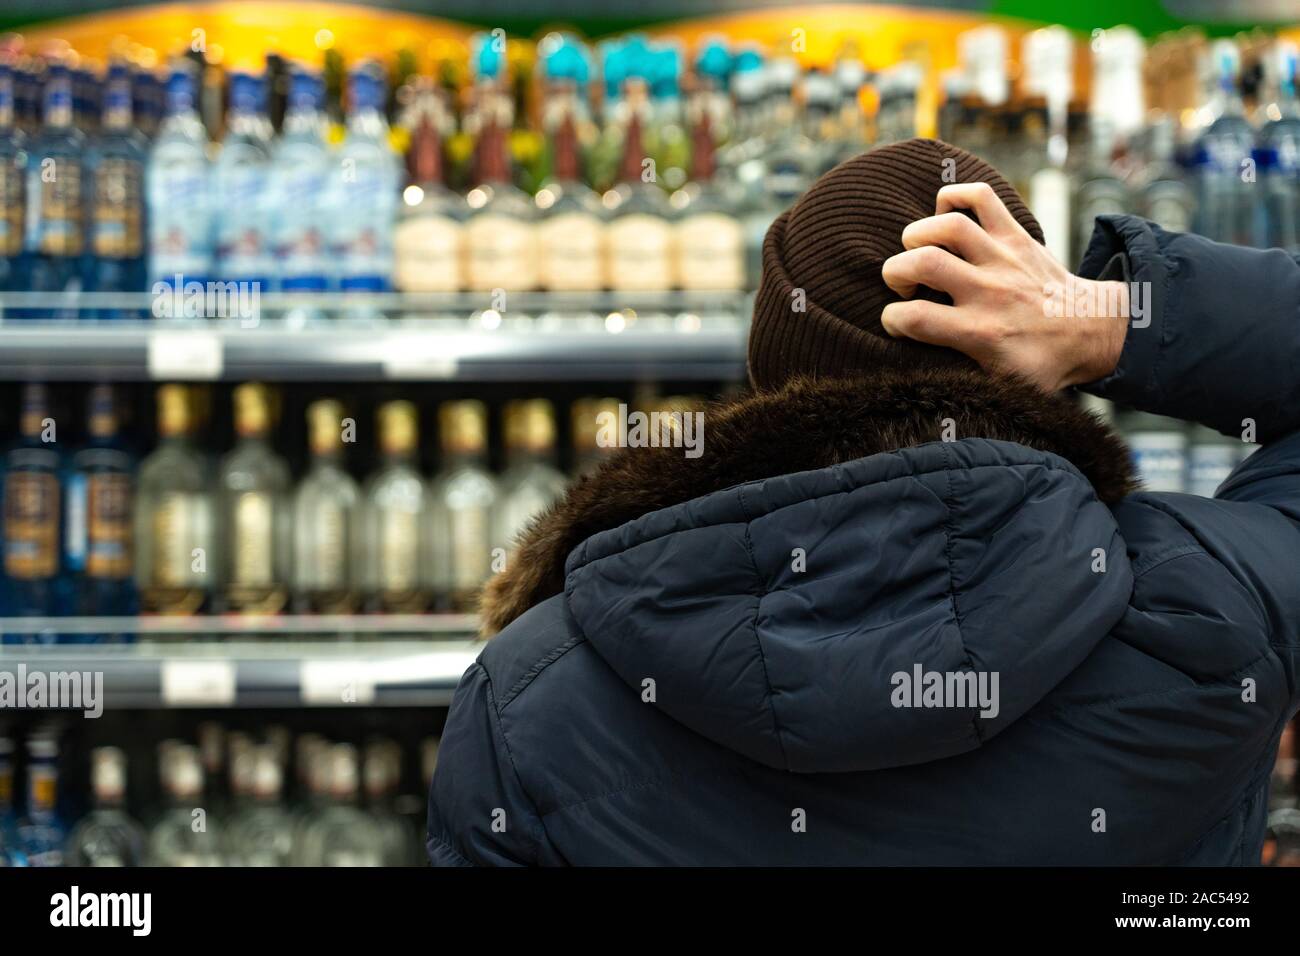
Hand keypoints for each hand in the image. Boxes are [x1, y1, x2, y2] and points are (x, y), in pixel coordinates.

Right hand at [880, 182, 1127, 391]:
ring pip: (948, 224)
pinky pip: (981, 197)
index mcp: (980, 332)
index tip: (897, 324)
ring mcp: (1003, 258)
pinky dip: (955, 195)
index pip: (912, 318)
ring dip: (918, 232)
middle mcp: (988, 290)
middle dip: (895, 270)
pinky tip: (943, 214)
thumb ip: (966, 392)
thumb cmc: (1040, 365)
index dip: (890, 321)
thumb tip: (932, 420)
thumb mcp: (1004, 391)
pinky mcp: (1016, 235)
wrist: (1092, 330)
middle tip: (902, 283)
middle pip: (924, 261)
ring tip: (918, 250)